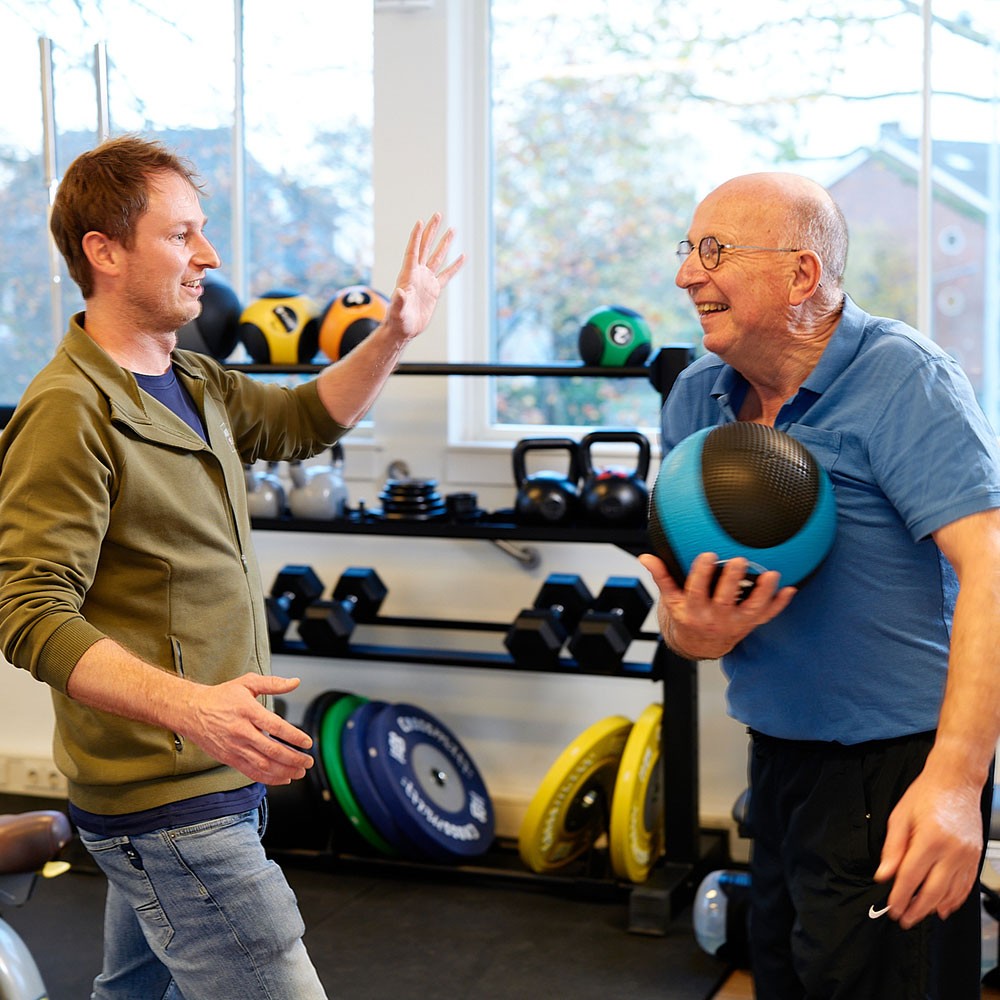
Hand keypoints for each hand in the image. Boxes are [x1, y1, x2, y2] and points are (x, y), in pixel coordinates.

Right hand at [179, 674, 314, 784]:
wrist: (191, 711)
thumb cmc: (221, 696)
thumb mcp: (247, 683)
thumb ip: (273, 683)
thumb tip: (295, 682)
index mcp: (248, 711)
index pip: (275, 727)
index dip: (294, 736)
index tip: (308, 742)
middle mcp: (241, 731)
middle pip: (271, 750)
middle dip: (294, 758)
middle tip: (308, 761)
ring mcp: (234, 747)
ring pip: (263, 765)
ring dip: (284, 771)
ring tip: (300, 772)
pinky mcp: (229, 758)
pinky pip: (251, 772)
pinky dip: (268, 778)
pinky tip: (283, 778)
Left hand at [385, 213, 464, 341]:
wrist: (403, 330)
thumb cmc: (398, 321)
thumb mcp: (398, 311)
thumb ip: (399, 302)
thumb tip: (400, 293)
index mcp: (408, 275)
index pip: (413, 251)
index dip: (416, 237)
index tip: (421, 221)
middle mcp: (418, 274)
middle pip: (425, 247)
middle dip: (432, 231)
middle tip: (438, 215)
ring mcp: (426, 280)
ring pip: (437, 257)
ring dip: (444, 243)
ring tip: (453, 229)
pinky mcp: (434, 290)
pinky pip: (446, 275)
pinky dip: (454, 266)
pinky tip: (461, 256)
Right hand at [638, 551, 795, 659]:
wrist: (698, 645)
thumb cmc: (685, 617)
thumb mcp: (670, 599)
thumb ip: (662, 577)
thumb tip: (646, 557)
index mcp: (694, 609)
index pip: (696, 590)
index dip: (702, 573)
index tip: (708, 555)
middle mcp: (715, 617)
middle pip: (725, 598)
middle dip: (732, 580)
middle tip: (739, 560)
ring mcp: (734, 623)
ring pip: (751, 608)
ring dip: (763, 593)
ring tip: (772, 575)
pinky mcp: (749, 624)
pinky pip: (766, 616)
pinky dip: (779, 604)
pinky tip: (790, 589)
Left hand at [874, 769, 983, 927]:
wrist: (955, 781)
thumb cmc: (925, 795)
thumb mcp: (900, 816)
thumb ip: (892, 848)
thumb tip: (883, 874)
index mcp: (930, 839)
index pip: (911, 877)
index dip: (900, 896)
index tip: (892, 908)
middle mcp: (952, 851)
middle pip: (933, 891)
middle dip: (916, 908)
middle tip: (904, 919)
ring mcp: (967, 856)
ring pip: (951, 892)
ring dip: (935, 908)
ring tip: (919, 915)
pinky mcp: (975, 857)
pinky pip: (966, 886)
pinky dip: (955, 900)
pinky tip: (944, 907)